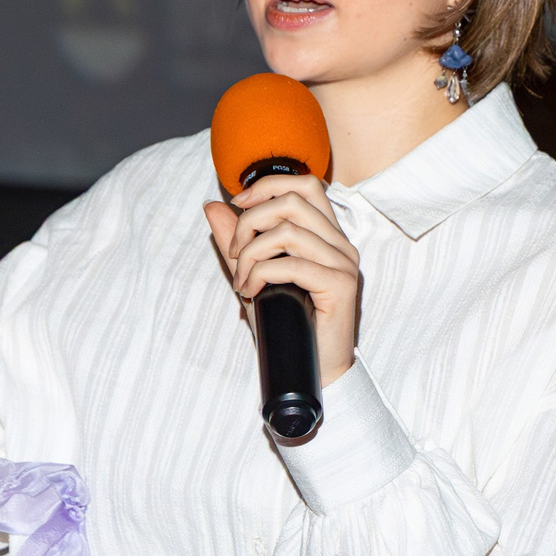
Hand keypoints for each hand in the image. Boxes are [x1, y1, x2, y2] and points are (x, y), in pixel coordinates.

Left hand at [201, 173, 359, 385]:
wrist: (312, 370)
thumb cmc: (287, 325)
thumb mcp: (255, 275)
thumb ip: (236, 241)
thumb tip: (213, 206)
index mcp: (327, 235)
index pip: (305, 185)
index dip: (267, 187)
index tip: (237, 206)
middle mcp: (340, 244)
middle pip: (292, 201)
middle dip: (251, 221)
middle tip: (234, 253)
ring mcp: (343, 264)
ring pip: (288, 231)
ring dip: (251, 254)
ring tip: (241, 280)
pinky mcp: (340, 286)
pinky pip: (292, 265)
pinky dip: (261, 274)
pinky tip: (251, 292)